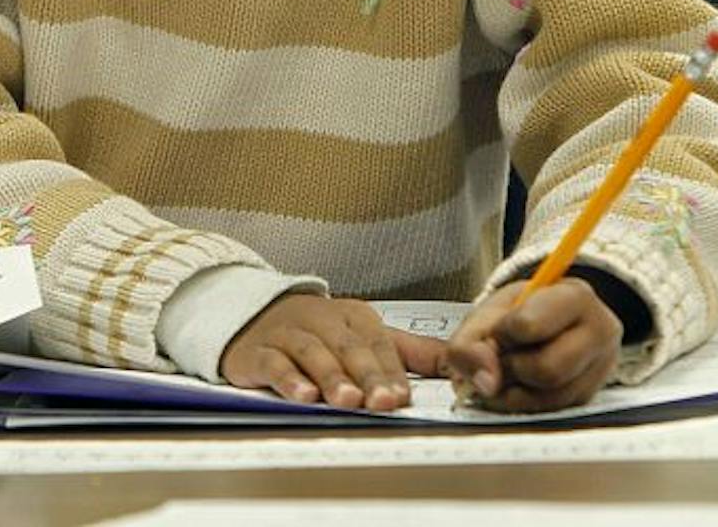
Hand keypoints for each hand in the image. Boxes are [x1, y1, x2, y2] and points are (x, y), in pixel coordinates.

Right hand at [220, 295, 446, 411]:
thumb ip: (412, 353)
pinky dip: (287, 378)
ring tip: (347, 400)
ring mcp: (286, 333)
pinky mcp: (257, 351)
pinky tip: (303, 395)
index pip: (377, 343)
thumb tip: (465, 365)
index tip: (401, 396)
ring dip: (331, 377)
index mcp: (353, 316)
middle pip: (348, 347)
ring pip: (312, 353)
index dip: (390, 371)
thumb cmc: (318, 333)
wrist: (252, 316)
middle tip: (381, 402)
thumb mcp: (365, 336)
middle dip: (367, 376)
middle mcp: (321, 319)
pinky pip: (272, 363)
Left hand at [446, 279, 622, 412]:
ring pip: (550, 398)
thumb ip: (469, 344)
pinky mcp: (589, 397)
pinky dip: (523, 404)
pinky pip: (551, 412)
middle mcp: (599, 332)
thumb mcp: (487, 314)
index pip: (529, 325)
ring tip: (505, 372)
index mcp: (574, 297)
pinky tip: (515, 387)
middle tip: (500, 357)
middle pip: (546, 370)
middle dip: (511, 368)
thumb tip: (484, 383)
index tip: (497, 332)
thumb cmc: (519, 313)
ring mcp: (600, 369)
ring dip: (513, 392)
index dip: (502, 334)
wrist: (546, 323)